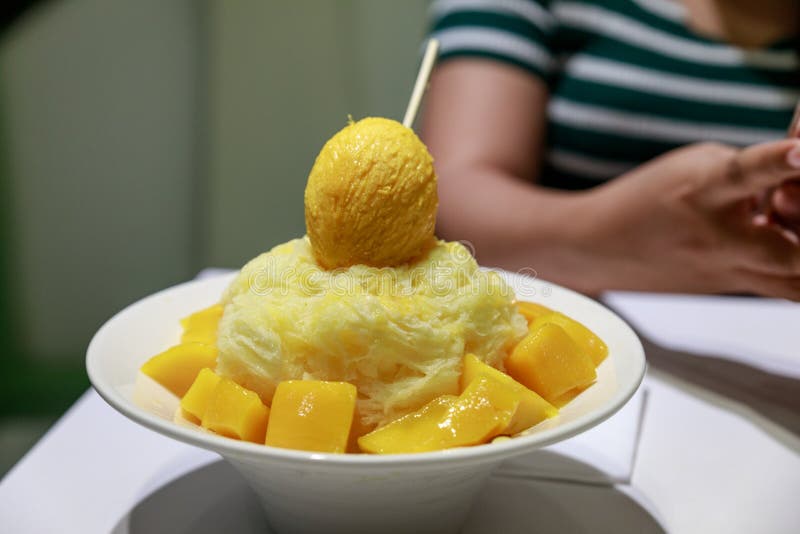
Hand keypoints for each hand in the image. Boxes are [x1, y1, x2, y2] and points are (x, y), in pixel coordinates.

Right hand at [580, 140, 799, 298]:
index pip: (746, 174)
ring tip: (789, 229)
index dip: (780, 160)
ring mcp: (729, 273)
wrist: (600, 247)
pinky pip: (784, 286)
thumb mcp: (696, 163)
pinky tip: (784, 240)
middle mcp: (719, 239)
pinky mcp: (733, 288)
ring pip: (796, 284)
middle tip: (788, 202)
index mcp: (702, 192)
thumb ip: (755, 167)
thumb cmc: (649, 198)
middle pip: (793, 254)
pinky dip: (795, 266)